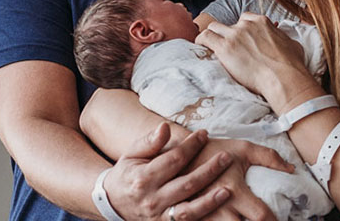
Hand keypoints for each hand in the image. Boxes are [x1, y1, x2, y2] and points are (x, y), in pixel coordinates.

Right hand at [103, 123, 232, 219]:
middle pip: (186, 185)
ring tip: (227, 190)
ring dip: (209, 201)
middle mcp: (151, 199)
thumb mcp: (132, 154)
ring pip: (188, 211)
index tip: (204, 133)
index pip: (173, 160)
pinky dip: (203, 216)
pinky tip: (216, 208)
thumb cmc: (127, 173)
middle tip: (226, 157)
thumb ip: (149, 141)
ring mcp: (158, 217)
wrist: (112, 203)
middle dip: (209, 170)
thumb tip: (165, 127)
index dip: (191, 146)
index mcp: (143, 178)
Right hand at [191, 138, 294, 220]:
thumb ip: (269, 157)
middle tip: (264, 220)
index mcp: (234, 191)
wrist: (180, 154)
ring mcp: (206, 216)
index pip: (261, 216)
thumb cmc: (215, 150)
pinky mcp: (196, 218)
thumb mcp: (243, 148)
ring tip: (246, 219)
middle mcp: (220, 207)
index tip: (279, 220)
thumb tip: (291, 169)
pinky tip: (232, 218)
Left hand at [196, 13, 313, 104]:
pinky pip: (205, 37)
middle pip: (229, 24)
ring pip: (214, 27)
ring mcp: (235, 35)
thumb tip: (285, 41)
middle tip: (228, 48)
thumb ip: (283, 38)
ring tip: (211, 48)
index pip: (244, 18)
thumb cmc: (292, 65)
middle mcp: (247, 25)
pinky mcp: (225, 47)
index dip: (241, 29)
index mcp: (262, 22)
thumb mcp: (292, 44)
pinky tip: (200, 48)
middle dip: (227, 34)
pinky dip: (201, 41)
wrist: (284, 78)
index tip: (240, 39)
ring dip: (213, 37)